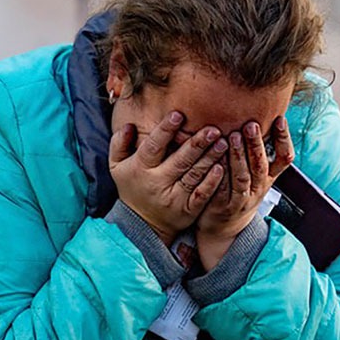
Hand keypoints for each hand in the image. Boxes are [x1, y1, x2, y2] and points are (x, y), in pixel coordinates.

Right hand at [109, 111, 227, 244]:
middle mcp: (157, 183)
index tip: (178, 115)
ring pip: (194, 175)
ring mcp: (174, 198)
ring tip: (223, 142)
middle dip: (198, 143)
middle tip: (213, 129)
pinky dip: (212, 182)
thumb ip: (119, 143)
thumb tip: (129, 125)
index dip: (165, 131)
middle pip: (180, 160)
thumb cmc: (132, 186)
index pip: (154, 146)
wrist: (142, 224)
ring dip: (210, 158)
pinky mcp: (188, 210)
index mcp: (141, 168)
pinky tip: (221, 168)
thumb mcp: (117, 166)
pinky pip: (202, 194)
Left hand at [196, 116, 293, 268]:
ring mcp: (242, 199)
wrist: (225, 227)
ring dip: (239, 156)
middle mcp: (258, 188)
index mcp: (269, 178)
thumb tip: (260, 114)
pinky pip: (222, 188)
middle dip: (257, 144)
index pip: (284, 158)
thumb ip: (258, 150)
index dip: (284, 139)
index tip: (280, 119)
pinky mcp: (223, 205)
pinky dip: (220, 174)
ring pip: (242, 177)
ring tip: (232, 135)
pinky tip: (215, 159)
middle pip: (261, 165)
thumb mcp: (256, 175)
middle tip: (251, 124)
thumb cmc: (239, 190)